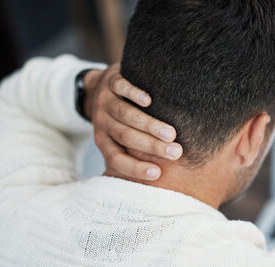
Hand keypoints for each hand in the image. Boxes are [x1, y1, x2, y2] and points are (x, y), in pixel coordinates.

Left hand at [84, 63, 182, 180]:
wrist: (98, 87)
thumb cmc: (118, 120)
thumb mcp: (119, 138)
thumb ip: (134, 152)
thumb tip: (164, 177)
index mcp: (103, 140)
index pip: (115, 158)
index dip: (134, 168)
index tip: (157, 174)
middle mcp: (102, 122)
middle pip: (125, 136)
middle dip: (151, 146)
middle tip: (175, 152)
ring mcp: (106, 101)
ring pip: (125, 115)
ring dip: (149, 125)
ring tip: (171, 133)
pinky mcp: (111, 81)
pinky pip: (121, 87)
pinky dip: (134, 94)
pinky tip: (149, 101)